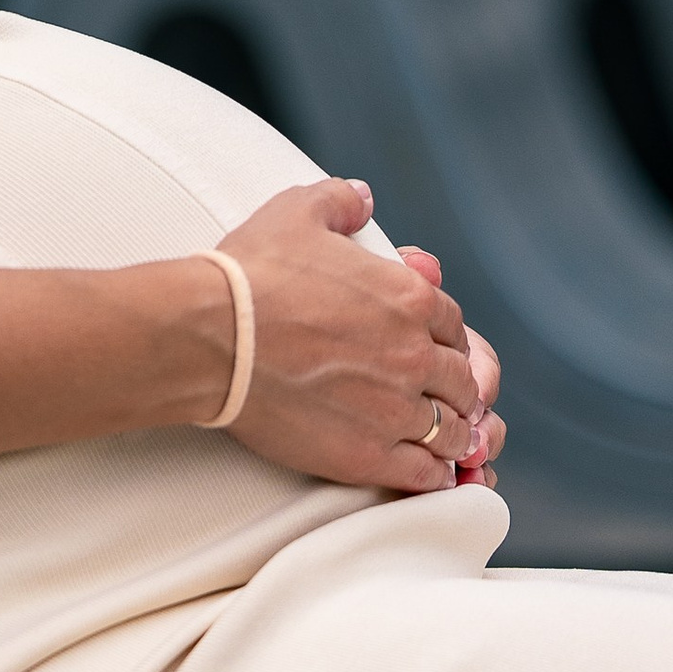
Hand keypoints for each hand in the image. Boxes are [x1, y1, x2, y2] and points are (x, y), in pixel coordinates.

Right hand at [215, 179, 490, 493]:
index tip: (428, 347)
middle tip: (432, 394)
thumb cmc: (250, 274)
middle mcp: (414, 354)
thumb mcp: (295, 212)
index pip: (454, 325)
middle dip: (450, 386)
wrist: (211, 337)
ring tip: (433, 435)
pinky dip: (433, 473)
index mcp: (408, 298)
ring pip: (451, 430)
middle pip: (461, 380)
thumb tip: (363, 198)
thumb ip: (340, 200)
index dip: (443, 337)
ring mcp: (395, 409)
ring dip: (447, 432)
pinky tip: (422, 467)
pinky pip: (426, 473)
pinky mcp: (369, 455)